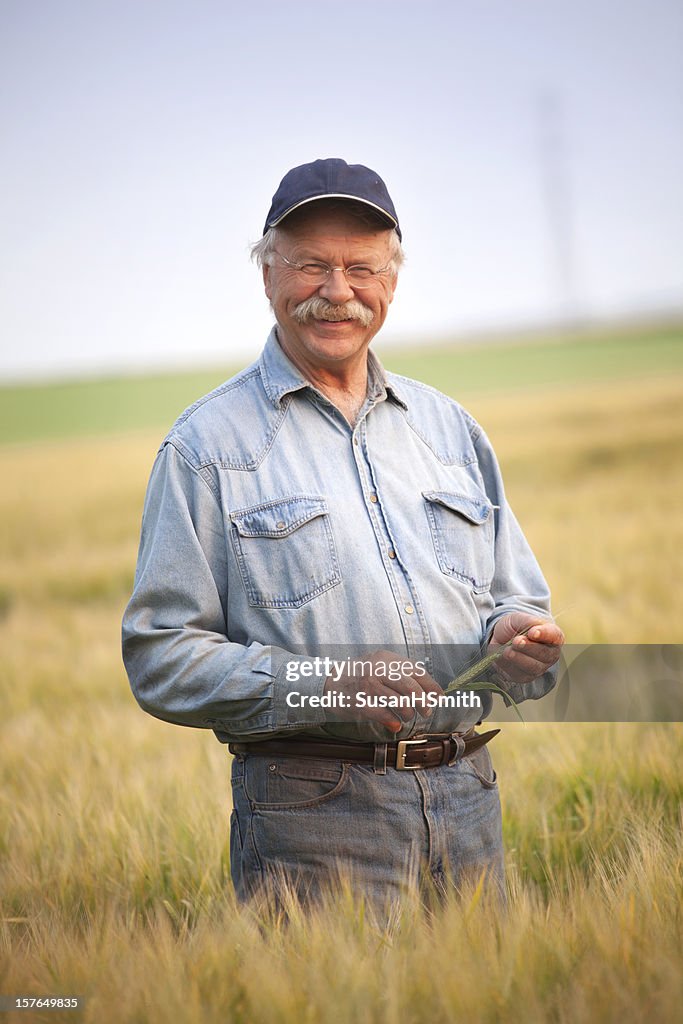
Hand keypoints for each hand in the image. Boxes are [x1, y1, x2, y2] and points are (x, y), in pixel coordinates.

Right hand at [323, 649, 443, 733]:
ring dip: (409, 713)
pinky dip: (393, 722)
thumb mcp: (379, 665)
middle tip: (426, 711)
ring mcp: (368, 685)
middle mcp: (378, 669)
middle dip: (423, 702)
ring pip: (400, 702)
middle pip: (411, 687)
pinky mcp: (361, 702)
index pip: (416, 671)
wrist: (328, 683)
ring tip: (407, 716)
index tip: (438, 697)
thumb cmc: (359, 675)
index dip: (431, 685)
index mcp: (386, 659)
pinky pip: (385, 715)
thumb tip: (430, 692)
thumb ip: (402, 674)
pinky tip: (395, 724)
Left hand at [488, 612, 563, 685]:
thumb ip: (529, 622)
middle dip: (529, 648)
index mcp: (553, 636)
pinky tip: (503, 656)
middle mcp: (550, 654)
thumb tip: (534, 631)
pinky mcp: (525, 677)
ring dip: (519, 658)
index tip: (532, 632)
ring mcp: (539, 667)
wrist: (499, 638)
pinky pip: (519, 675)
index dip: (545, 634)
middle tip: (516, 641)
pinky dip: (508, 665)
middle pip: (545, 655)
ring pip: (533, 667)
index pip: (555, 636)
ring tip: (507, 650)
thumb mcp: (519, 618)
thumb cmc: (514, 627)